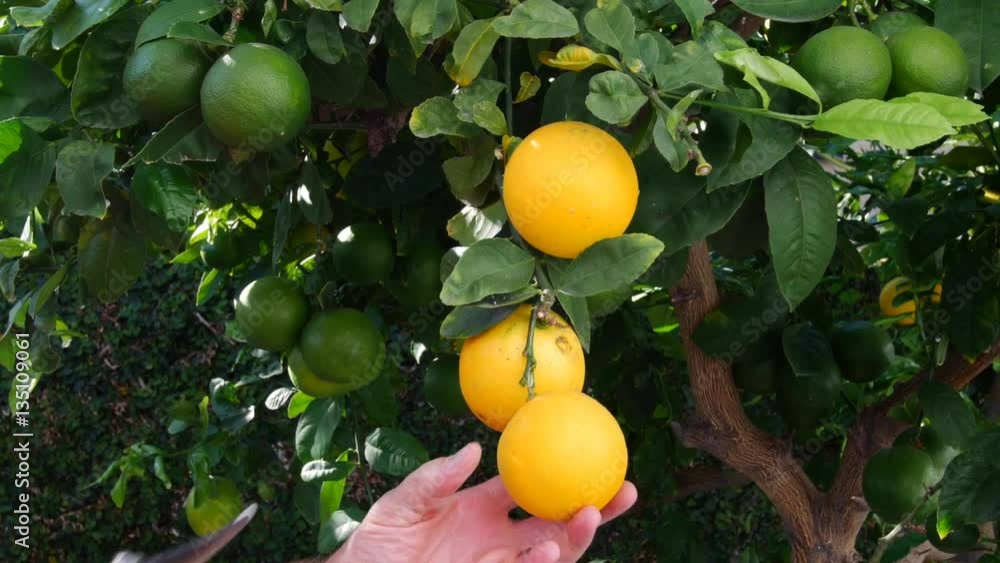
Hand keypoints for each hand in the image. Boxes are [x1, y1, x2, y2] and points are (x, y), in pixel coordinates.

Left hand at [329, 442, 636, 562]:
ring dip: (575, 537)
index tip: (589, 451)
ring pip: (551, 553)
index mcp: (482, 507)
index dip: (558, 470)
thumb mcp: (400, 505)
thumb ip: (433, 479)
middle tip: (624, 489)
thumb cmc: (377, 544)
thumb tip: (472, 450)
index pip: (530, 486)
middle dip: (593, 509)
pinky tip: (550, 550)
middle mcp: (498, 537)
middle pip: (556, 521)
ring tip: (589, 515)